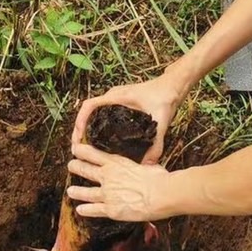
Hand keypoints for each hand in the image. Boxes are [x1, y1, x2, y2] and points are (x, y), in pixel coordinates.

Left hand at [66, 143, 173, 220]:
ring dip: (76, 192)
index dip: (82, 151)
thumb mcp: (149, 166)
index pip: (94, 154)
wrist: (160, 194)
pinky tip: (80, 210)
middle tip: (70, 165)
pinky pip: (94, 210)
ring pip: (86, 192)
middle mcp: (108, 177)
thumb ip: (143, 167)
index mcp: (117, 163)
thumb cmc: (159, 178)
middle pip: (86, 171)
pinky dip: (86, 210)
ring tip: (69, 191)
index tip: (75, 149)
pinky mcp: (110, 210)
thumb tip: (148, 167)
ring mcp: (107, 194)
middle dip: (76, 167)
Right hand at [71, 73, 187, 164]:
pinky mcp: (121, 103)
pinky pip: (102, 113)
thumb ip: (156, 143)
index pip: (89, 106)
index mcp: (117, 97)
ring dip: (87, 127)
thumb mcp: (161, 121)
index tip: (78, 138)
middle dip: (80, 129)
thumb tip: (149, 164)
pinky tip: (101, 140)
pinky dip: (97, 124)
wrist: (174, 86)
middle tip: (78, 149)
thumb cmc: (165, 96)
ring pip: (94, 113)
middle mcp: (113, 96)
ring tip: (85, 146)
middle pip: (88, 111)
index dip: (79, 121)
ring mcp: (116, 99)